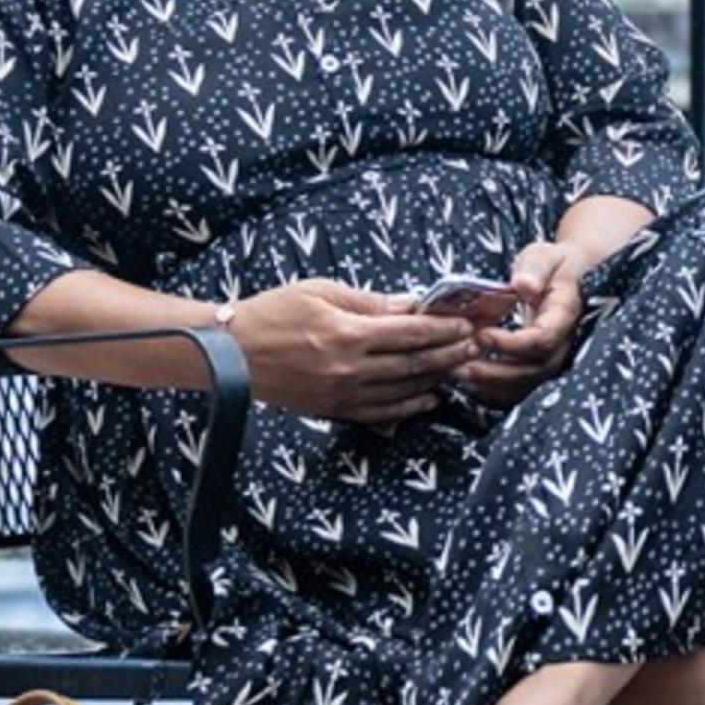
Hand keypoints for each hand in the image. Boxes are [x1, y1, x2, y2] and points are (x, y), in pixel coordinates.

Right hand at [228, 278, 484, 423]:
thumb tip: (409, 305)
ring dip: (436, 378)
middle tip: (476, 343)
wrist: (229, 353)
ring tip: (461, 366)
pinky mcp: (331, 410)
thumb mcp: (321, 291)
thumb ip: (368, 302)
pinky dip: (408, 408)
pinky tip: (429, 399)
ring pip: (402, 389)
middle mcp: (348, 368)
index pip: (410, 332)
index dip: (443, 328)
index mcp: (347, 333)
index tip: (466, 323)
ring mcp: (340, 393)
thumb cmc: (273, 312)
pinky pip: (379, 413)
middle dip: (450, 353)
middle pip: (413, 363)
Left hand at [453, 240, 587, 406]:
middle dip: (496, 373)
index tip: (481, 334)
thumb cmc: (552, 265)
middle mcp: (564, 343)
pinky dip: (495, 391)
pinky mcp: (540, 367)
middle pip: (534, 370)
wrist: (568, 278)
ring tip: (459, 375)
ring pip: (527, 385)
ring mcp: (554, 358)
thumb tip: (523, 285)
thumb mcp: (544, 256)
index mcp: (565, 315)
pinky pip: (521, 389)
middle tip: (460, 367)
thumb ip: (535, 268)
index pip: (542, 340)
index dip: (510, 344)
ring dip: (492, 385)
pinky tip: (470, 382)